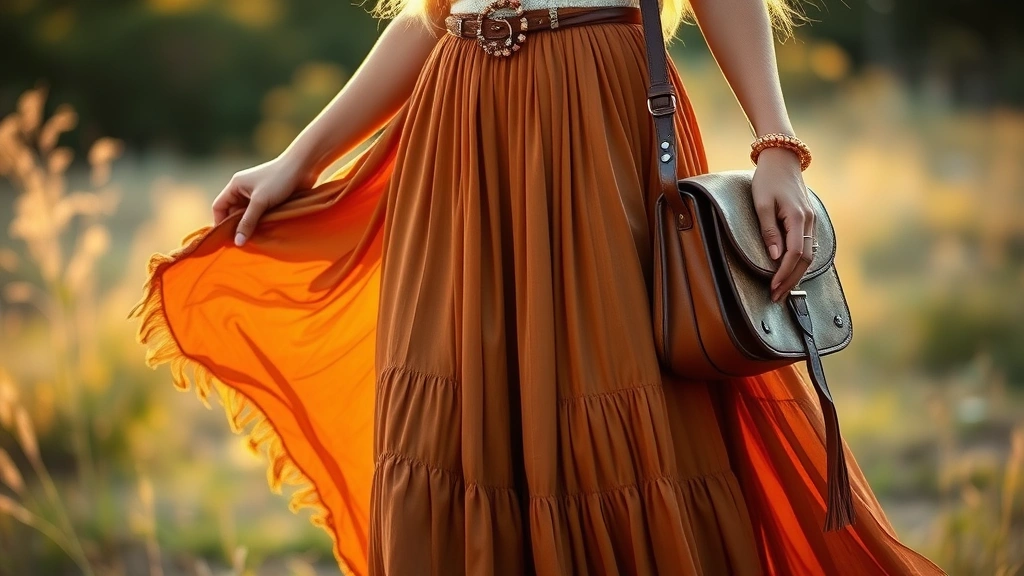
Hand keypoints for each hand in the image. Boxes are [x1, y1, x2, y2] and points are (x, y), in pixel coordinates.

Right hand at [211, 155, 317, 245]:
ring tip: (254, 240)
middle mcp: (243, 189)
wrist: (303, 167)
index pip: (219, 207)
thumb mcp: (260, 202)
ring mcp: (256, 194)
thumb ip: (248, 222)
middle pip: (232, 212)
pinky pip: (259, 213)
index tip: (227, 239)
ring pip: (247, 214)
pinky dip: (260, 222)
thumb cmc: (279, 180)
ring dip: (250, 225)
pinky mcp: (269, 198)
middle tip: (242, 244)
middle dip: (236, 227)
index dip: (220, 223)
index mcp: (235, 186)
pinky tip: (265, 232)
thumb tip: (237, 242)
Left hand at [751, 147, 814, 302]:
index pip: (794, 254)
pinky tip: (791, 272)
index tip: (772, 288)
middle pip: (805, 260)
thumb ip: (769, 230)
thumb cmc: (767, 180)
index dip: (784, 274)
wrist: (782, 159)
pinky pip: (808, 246)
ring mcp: (811, 221)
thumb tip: (775, 256)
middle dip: (791, 280)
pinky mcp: (808, 220)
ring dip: (796, 274)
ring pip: (809, 255)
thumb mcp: (761, 204)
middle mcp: (808, 221)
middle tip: (777, 297)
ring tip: (782, 289)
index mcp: (797, 217)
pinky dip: (800, 263)